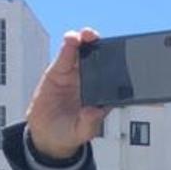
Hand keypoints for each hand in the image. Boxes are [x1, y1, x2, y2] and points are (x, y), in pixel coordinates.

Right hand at [26, 28, 109, 159]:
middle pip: (100, 59)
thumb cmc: (69, 133)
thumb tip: (95, 111)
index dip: (119, 64)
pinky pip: (65, 56)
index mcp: (101, 95)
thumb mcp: (82, 131)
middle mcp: (90, 82)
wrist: (46, 134)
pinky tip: (71, 39)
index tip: (124, 57)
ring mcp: (74, 75)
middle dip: (103, 47)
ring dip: (85, 41)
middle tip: (104, 41)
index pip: (114, 76)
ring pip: (82, 53)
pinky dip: (68, 46)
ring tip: (86, 35)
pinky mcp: (58, 72)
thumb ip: (90, 122)